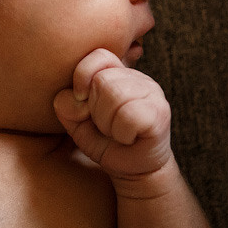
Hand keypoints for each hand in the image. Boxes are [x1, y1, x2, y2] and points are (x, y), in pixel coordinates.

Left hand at [53, 48, 172, 180]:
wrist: (134, 171)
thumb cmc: (106, 142)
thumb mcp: (78, 123)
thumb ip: (67, 106)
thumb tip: (75, 96)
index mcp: (118, 73)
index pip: (99, 56)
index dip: (83, 75)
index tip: (81, 97)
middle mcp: (138, 78)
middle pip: (103, 79)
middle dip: (95, 109)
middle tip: (106, 125)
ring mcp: (153, 93)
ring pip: (115, 95)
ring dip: (108, 123)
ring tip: (116, 131)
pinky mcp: (160, 113)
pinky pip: (129, 116)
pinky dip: (122, 133)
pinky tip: (128, 139)